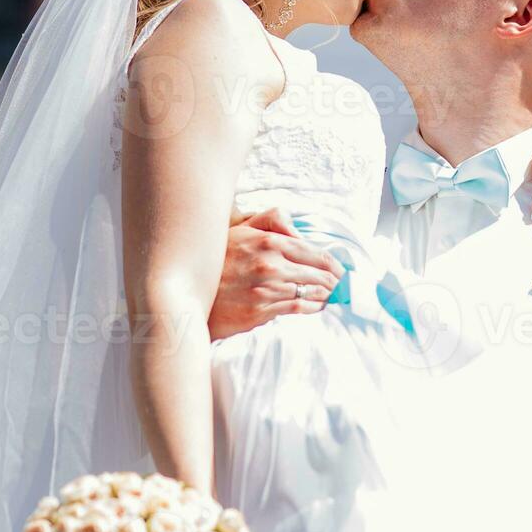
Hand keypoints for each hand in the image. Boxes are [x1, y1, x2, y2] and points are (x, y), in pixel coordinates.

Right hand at [208, 208, 344, 338]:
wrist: (186, 291)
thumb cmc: (216, 258)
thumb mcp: (241, 227)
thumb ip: (273, 220)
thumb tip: (300, 232)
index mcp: (268, 241)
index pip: (316, 253)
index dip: (334, 265)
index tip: (343, 272)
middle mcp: (270, 264)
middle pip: (319, 274)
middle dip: (336, 282)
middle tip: (345, 287)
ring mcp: (266, 289)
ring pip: (311, 291)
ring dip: (327, 295)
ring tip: (336, 297)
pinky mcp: (259, 311)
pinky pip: (297, 308)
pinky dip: (313, 307)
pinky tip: (319, 307)